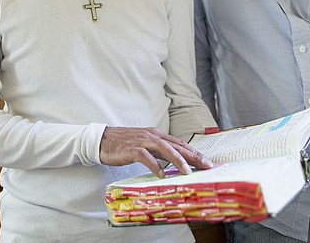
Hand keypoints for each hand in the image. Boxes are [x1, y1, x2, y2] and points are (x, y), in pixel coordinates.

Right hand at [99, 126, 213, 177]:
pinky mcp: (131, 149)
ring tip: (188, 172)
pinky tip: (161, 174)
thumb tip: (174, 161)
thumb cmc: (124, 144)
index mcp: (156, 134)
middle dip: (193, 156)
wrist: (102, 140)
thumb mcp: (145, 145)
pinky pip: (146, 157)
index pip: (180, 143)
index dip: (194, 152)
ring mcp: (142, 141)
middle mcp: (152, 135)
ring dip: (177, 160)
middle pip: (177, 145)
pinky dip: (155, 165)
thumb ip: (158, 151)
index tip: (207, 162)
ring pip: (165, 149)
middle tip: (207, 166)